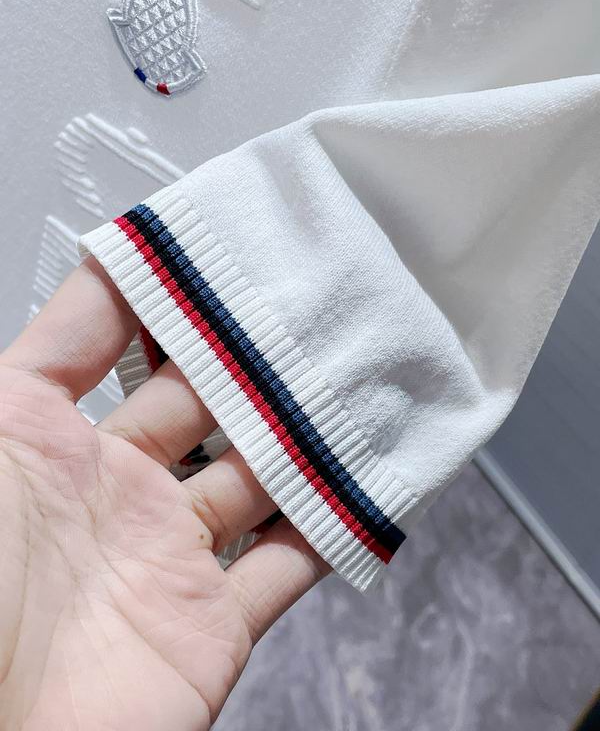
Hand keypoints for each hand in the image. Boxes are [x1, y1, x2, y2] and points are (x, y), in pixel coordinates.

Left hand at [0, 259, 328, 729]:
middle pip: (203, 407)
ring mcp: (166, 557)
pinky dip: (330, 530)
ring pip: (257, 479)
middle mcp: (112, 496)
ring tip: (344, 384)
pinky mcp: (211, 624)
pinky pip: (288, 567)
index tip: (214, 259)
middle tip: (298, 316)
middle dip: (249, 364)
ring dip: (300, 437)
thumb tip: (108, 267)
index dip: (162, 303)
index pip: (113, 347)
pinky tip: (358, 486)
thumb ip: (53, 348)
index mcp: (47, 447)